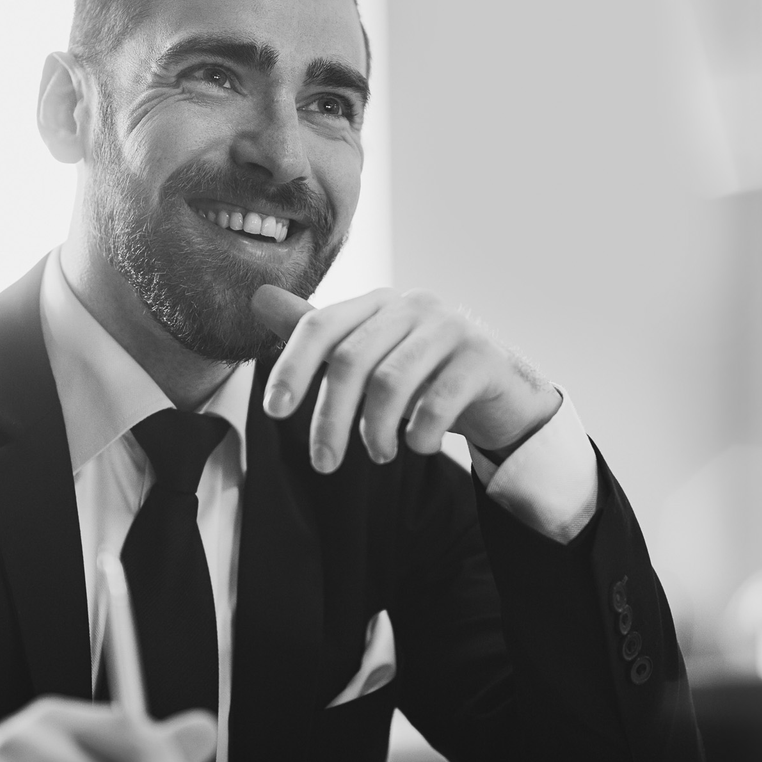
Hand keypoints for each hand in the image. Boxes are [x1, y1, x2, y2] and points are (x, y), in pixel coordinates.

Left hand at [253, 284, 561, 472]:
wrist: (502, 391)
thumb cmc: (426, 375)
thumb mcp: (371, 356)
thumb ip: (320, 335)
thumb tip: (258, 298)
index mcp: (378, 302)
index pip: (321, 325)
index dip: (291, 367)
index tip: (274, 412)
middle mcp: (413, 305)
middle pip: (351, 360)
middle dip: (331, 418)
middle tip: (324, 462)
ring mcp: (451, 327)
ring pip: (391, 382)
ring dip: (375, 430)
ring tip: (379, 455)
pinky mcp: (483, 358)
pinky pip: (439, 400)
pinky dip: (421, 433)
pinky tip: (418, 446)